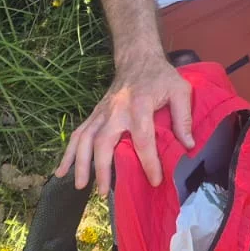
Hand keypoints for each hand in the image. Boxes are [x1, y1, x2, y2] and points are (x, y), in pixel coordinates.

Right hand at [56, 57, 193, 195]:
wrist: (138, 58)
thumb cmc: (161, 77)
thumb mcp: (180, 90)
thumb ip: (184, 117)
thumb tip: (188, 146)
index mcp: (140, 104)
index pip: (143, 137)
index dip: (149, 161)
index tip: (155, 180)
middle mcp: (117, 110)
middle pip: (104, 140)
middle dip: (102, 167)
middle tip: (105, 191)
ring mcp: (102, 112)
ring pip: (84, 138)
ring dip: (80, 162)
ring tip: (80, 185)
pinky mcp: (95, 114)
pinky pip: (77, 134)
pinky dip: (68, 153)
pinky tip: (61, 171)